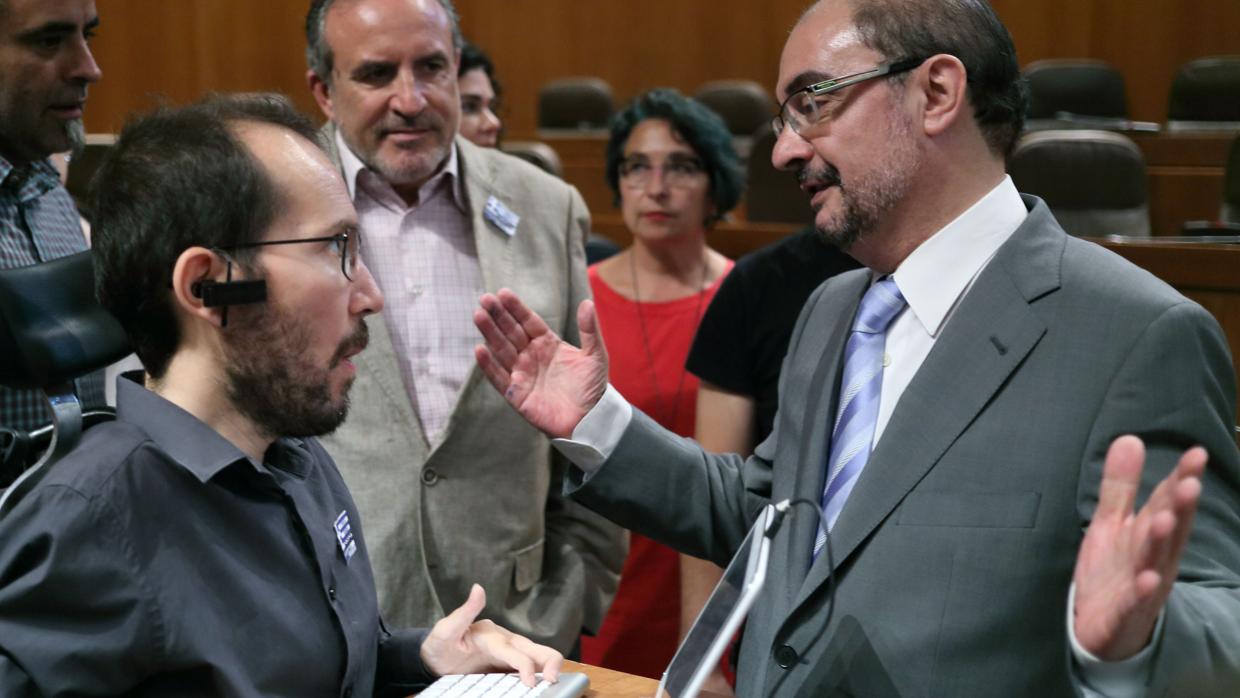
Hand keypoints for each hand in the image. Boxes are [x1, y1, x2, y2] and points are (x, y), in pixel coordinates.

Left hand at [420, 584, 563, 686]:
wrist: (434, 659)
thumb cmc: (439, 644)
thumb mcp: (446, 629)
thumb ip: (464, 611)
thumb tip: (478, 588)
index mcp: (492, 635)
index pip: (514, 650)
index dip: (524, 665)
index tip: (529, 682)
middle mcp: (505, 642)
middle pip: (535, 649)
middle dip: (550, 661)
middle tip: (554, 679)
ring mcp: (508, 655)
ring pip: (537, 657)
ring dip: (549, 667)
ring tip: (555, 681)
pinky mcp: (507, 666)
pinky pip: (528, 669)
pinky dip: (539, 675)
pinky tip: (543, 686)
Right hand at [474, 289, 608, 437]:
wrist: (590, 421)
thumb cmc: (593, 388)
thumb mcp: (595, 355)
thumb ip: (589, 330)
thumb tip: (587, 302)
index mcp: (547, 344)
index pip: (528, 322)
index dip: (516, 308)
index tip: (503, 293)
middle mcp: (531, 356)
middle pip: (511, 332)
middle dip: (498, 316)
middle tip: (484, 299)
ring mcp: (522, 374)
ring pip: (502, 350)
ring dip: (490, 334)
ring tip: (478, 316)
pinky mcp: (516, 394)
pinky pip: (499, 378)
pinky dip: (489, 365)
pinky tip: (480, 349)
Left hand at [1072, 435, 1204, 659]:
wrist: (1102, 629)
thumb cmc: (1113, 570)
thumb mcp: (1111, 523)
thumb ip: (1120, 486)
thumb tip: (1130, 438)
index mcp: (1149, 534)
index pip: (1168, 503)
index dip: (1180, 479)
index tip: (1196, 453)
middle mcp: (1153, 558)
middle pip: (1169, 531)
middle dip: (1179, 508)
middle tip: (1189, 483)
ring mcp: (1142, 587)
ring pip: (1155, 562)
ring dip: (1161, 542)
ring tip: (1165, 519)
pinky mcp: (1124, 613)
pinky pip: (1134, 603)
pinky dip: (1141, 592)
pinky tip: (1147, 579)